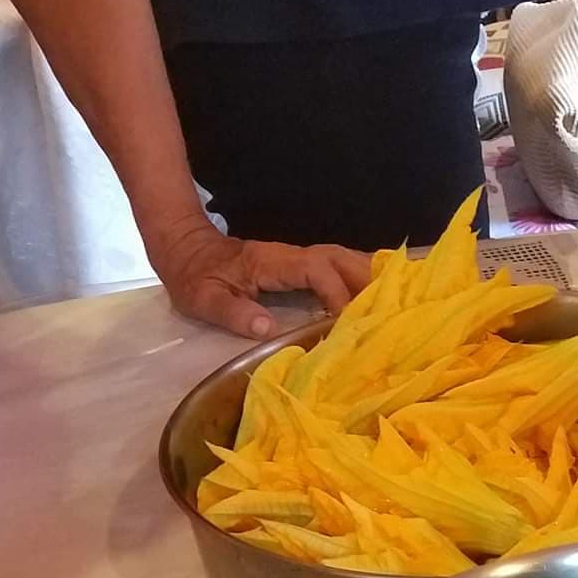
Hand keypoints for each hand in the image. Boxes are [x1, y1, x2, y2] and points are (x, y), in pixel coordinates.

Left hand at [146, 216, 371, 338]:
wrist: (183, 249)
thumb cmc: (193, 277)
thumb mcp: (203, 298)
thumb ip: (233, 312)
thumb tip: (268, 328)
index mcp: (271, 263)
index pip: (316, 270)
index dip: (336, 292)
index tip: (348, 322)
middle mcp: (290, 256)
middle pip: (339, 257)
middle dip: (367, 278)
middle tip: (392, 306)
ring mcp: (295, 259)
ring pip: (342, 258)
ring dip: (368, 275)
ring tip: (394, 300)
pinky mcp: (297, 267)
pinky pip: (336, 267)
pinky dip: (358, 277)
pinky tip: (375, 293)